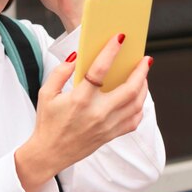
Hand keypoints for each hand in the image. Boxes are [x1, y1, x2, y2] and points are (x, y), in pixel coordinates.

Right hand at [14, 34, 151, 191]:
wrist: (50, 153)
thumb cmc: (47, 122)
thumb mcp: (46, 93)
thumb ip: (60, 73)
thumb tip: (76, 57)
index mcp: (79, 100)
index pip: (99, 70)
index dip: (111, 51)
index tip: (120, 38)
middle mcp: (97, 113)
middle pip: (129, 89)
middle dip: (141, 71)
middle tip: (145, 59)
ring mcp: (107, 126)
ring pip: (136, 104)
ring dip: (143, 87)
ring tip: (143, 75)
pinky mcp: (111, 135)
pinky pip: (134, 120)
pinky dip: (139, 107)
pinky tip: (136, 97)